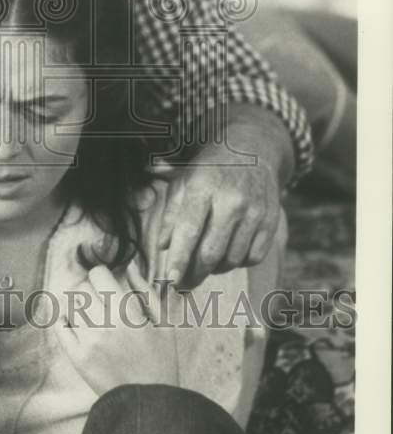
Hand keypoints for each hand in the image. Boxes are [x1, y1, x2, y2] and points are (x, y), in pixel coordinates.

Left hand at [56, 260, 177, 395]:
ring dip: (77, 304)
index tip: (106, 283)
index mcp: (127, 311)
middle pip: (82, 288)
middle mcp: (104, 323)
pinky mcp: (77, 358)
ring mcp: (88, 340)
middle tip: (98, 299)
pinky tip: (72, 322)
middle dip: (89, 289)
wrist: (148, 402)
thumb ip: (146, 290)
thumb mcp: (164, 323)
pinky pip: (60, 327)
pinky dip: (62, 320)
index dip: (102, 275)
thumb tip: (129, 265)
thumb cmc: (161, 360)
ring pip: (70, 305)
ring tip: (89, 313)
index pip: (98, 274)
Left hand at [157, 153, 280, 289]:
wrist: (252, 149)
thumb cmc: (210, 169)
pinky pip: (253, 257)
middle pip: (211, 252)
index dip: (179, 259)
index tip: (169, 281)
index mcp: (203, 187)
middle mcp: (231, 200)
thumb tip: (163, 246)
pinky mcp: (271, 221)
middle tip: (183, 283)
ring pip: (232, 259)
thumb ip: (171, 213)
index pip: (189, 230)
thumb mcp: (184, 181)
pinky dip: (238, 262)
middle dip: (194, 274)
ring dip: (215, 268)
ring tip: (204, 261)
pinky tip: (228, 252)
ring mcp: (255, 211)